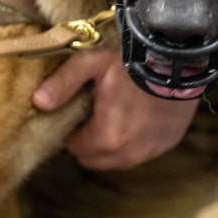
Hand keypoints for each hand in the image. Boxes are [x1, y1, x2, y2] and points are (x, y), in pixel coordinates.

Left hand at [32, 46, 199, 170]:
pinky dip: (135, 140)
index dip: (74, 129)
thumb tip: (37, 102)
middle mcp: (129, 153)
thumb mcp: (93, 63)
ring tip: (117, 112)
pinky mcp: (167, 144)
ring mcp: (151, 151)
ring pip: (118, 160)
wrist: (179, 58)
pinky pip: (141, 152)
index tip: (81, 109)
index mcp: (107, 137)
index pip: (75, 147)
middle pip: (94, 159)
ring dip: (112, 144)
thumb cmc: (132, 60)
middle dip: (90, 140)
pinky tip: (138, 115)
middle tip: (96, 111)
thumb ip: (63, 83)